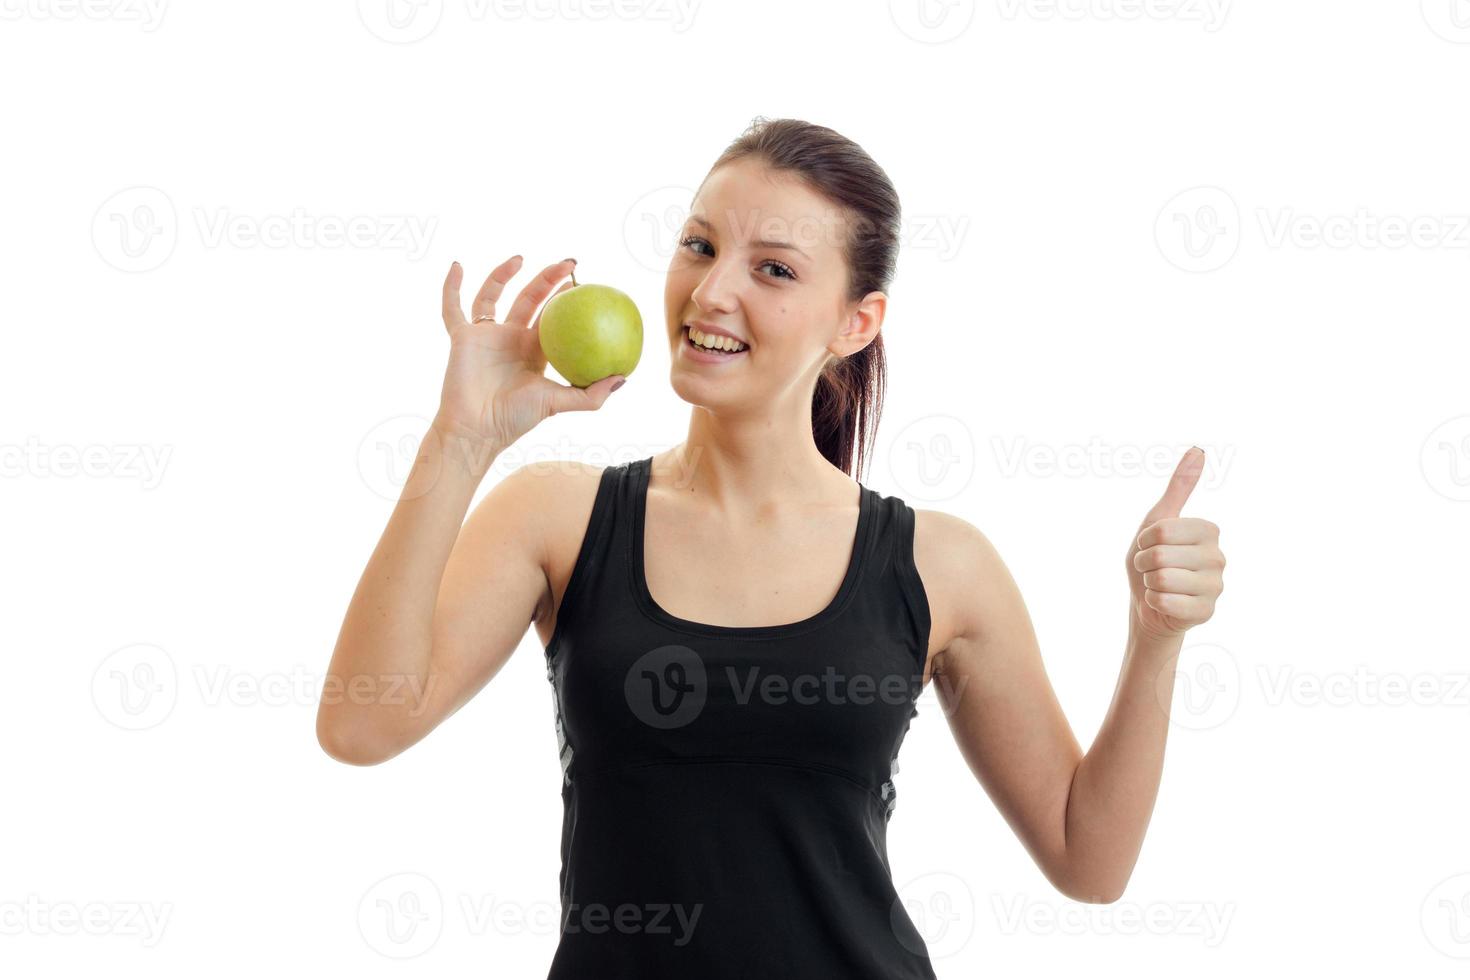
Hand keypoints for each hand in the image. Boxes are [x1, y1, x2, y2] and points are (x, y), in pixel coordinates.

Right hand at [434, 257, 624, 449]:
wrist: (478, 429)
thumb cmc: (516, 419)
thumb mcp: (558, 404)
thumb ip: (590, 395)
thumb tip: (623, 378)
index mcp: (534, 350)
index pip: (554, 317)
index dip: (567, 299)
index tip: (584, 281)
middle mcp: (511, 338)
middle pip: (530, 299)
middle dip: (548, 279)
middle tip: (570, 263)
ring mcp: (485, 336)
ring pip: (494, 295)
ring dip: (504, 274)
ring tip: (521, 258)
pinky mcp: (462, 337)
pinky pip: (452, 307)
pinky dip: (452, 286)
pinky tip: (457, 265)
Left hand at [1126, 447, 1225, 640]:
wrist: (1150, 605)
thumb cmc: (1152, 561)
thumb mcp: (1158, 521)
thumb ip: (1179, 488)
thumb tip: (1198, 450)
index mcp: (1208, 530)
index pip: (1162, 530)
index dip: (1145, 540)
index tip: (1150, 545)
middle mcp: (1219, 557)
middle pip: (1160, 554)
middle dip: (1144, 563)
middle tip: (1152, 569)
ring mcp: (1216, 586)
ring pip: (1162, 579)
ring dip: (1148, 583)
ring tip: (1158, 584)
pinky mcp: (1207, 612)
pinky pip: (1165, 602)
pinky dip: (1154, 602)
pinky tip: (1165, 602)